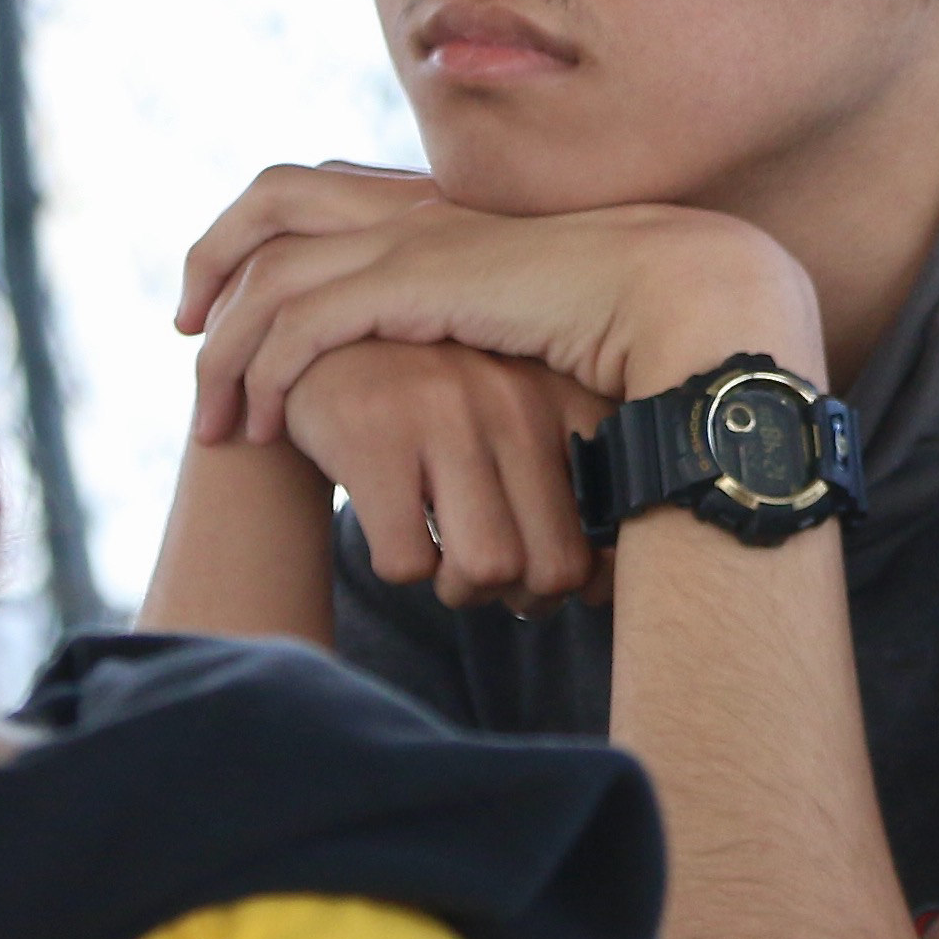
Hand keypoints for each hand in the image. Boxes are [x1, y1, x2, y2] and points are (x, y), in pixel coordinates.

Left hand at [177, 161, 817, 453]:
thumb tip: (466, 378)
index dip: (254, 238)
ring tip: (216, 424)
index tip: (225, 307)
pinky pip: (305, 323)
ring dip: (227, 351)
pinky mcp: (417, 284)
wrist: (680, 299)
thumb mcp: (531, 324)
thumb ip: (483, 332)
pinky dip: (269, 373)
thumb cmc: (627, 326)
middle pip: (267, 204)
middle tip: (185, 334)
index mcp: (435, 213)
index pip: (312, 194)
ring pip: (269, 277)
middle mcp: (411, 213)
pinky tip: (267, 425)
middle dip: (208, 266)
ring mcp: (411, 243)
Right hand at [287, 345, 617, 609]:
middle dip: (519, 596)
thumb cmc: (436, 405)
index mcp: (562, 398)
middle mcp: (515, 400)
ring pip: (488, 568)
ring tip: (442, 559)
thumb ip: (569, 485)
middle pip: (555, 566)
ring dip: (461, 590)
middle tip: (487, 574)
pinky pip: (408, 563)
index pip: (614, 521)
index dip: (587, 575)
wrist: (324, 342)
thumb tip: (600, 589)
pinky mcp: (374, 437)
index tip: (548, 571)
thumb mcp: (514, 417)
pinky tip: (394, 529)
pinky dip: (400, 567)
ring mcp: (445, 414)